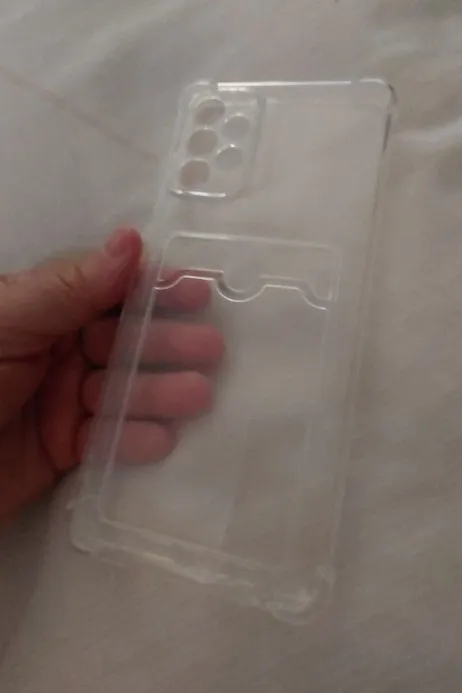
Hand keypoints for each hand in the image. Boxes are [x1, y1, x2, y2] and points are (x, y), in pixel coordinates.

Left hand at [0, 229, 222, 522]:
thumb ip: (69, 286)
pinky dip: (133, 440)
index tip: (198, 291)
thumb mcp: (7, 320)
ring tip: (198, 395)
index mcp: (39, 310)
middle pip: (122, 343)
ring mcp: (58, 402)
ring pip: (120, 392)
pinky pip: (104, 441)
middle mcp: (54, 351)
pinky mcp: (59, 451)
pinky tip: (160, 438)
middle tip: (210, 350)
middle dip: (165, 345)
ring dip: (159, 393)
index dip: (152, 290)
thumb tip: (131, 241)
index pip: (107, 291)